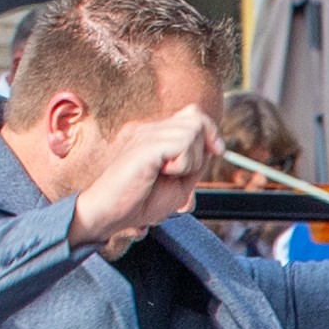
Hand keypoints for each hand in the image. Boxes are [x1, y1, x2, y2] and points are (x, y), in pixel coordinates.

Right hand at [70, 104, 220, 253]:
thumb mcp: (181, 182)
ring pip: (193, 131)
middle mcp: (151, 128)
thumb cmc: (142, 202)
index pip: (193, 113)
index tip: (216, 151)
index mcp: (157, 134)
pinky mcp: (145, 144)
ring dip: (191, 160)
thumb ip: (196, 160)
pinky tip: (163, 172)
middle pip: (197, 120)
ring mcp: (146, 133)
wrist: (112, 215)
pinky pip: (182, 143)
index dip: (210, 131)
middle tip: (179, 172)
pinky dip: (183, 164)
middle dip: (200, 151)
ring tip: (168, 173)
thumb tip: (213, 144)